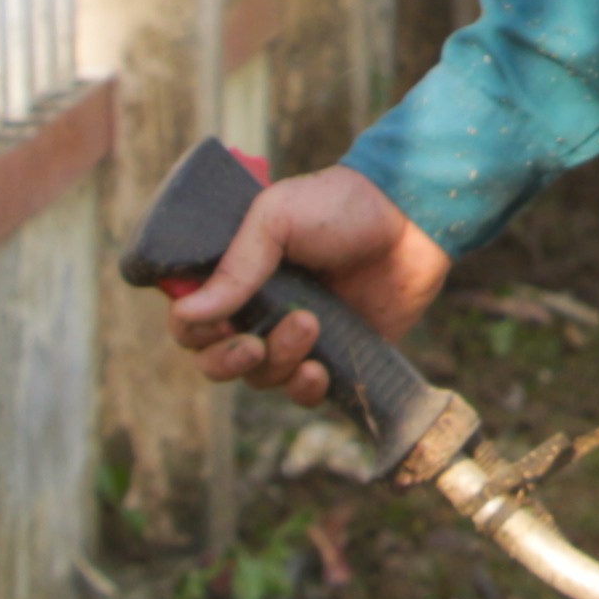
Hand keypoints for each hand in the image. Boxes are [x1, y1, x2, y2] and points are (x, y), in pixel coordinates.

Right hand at [165, 163, 454, 403]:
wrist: (410, 220)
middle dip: (228, 361)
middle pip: (214, 360)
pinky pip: (301, 392)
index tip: (218, 323)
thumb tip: (188, 313)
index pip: (190, 319)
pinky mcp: (332, 355)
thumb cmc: (338, 207)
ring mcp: (294, 335)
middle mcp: (257, 308)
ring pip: (260, 377)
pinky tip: (318, 370)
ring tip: (311, 323)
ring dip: (278, 360)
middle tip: (254, 344)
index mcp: (234, 274)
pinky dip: (303, 389)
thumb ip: (234, 267)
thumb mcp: (275, 218)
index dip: (193, 331)